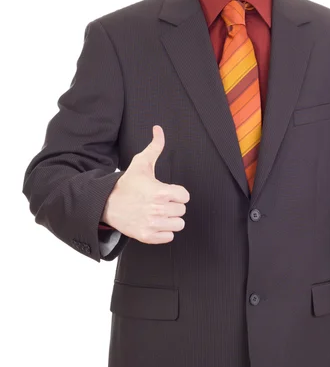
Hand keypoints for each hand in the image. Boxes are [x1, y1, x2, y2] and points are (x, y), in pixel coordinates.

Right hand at [101, 125, 189, 243]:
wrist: (107, 203)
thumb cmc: (127, 184)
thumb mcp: (141, 163)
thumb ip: (155, 146)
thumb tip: (158, 129)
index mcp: (160, 192)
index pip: (185, 196)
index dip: (177, 193)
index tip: (167, 192)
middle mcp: (158, 209)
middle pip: (182, 210)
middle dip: (173, 205)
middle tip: (160, 202)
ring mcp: (152, 224)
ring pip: (178, 224)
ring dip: (171, 219)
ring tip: (159, 212)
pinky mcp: (147, 236)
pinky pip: (169, 237)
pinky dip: (164, 231)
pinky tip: (155, 222)